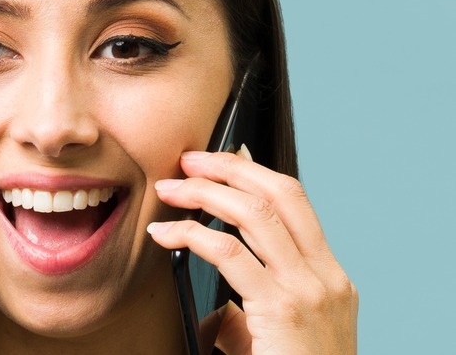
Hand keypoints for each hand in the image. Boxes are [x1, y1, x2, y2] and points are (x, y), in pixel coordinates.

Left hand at [147, 147, 357, 353]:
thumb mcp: (278, 341)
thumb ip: (251, 314)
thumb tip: (216, 309)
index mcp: (329, 277)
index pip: (296, 203)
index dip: (256, 174)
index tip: (223, 158)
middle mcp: (325, 276)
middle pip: (280, 194)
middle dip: (230, 168)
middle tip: (189, 160)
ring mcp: (310, 289)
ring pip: (255, 213)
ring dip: (205, 193)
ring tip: (169, 190)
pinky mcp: (283, 308)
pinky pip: (229, 253)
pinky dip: (191, 235)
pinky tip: (165, 234)